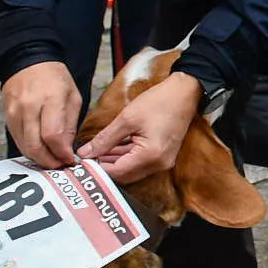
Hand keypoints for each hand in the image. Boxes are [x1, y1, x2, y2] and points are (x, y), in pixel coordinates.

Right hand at [2, 61, 83, 167]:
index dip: (62, 153)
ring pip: (24, 146)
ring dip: (39, 158)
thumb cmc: (55, 78)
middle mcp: (29, 106)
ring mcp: (15, 112)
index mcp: (50, 99)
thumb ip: (70, 124)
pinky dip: (29, 149)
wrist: (28, 61)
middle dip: (49, 161)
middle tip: (60, 165)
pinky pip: (18, 140)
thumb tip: (67, 150)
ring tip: (52, 159)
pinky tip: (40, 149)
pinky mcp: (7, 116)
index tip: (69, 160)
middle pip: (36, 146)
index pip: (53, 135)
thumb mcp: (73, 96)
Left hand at [78, 71, 203, 183]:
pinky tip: (112, 148)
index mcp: (150, 156)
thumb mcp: (127, 119)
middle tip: (86, 157)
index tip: (81, 162)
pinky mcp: (163, 156)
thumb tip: (85, 153)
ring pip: (131, 169)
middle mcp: (158, 164)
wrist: (185, 93)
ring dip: (114, 162)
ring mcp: (163, 162)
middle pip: (125, 175)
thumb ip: (105, 139)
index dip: (97, 168)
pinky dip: (125, 157)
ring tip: (96, 151)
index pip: (117, 172)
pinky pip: (140, 162)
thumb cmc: (159, 102)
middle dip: (104, 167)